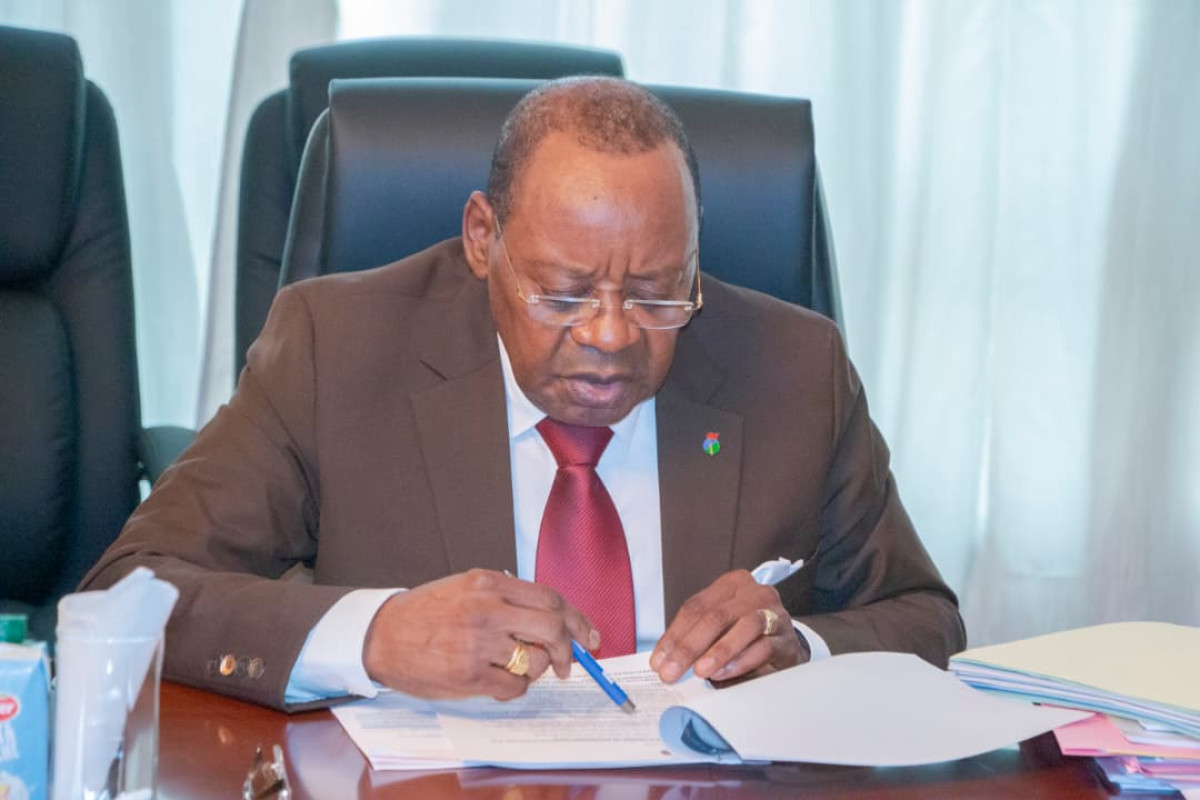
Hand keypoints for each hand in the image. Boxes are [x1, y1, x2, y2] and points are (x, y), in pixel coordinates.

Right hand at [362, 569, 599, 700]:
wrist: (381, 635)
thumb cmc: (427, 613)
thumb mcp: (467, 589)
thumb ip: (508, 599)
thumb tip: (557, 623)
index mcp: (488, 583)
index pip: (550, 599)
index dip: (577, 619)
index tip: (588, 635)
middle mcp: (485, 610)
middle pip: (552, 628)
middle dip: (568, 649)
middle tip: (569, 662)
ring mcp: (477, 644)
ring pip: (536, 662)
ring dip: (536, 670)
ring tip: (516, 667)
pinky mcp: (468, 676)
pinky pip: (514, 688)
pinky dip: (515, 688)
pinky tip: (497, 680)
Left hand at [650, 569, 808, 684]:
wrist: (784, 644)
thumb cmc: (745, 632)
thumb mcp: (719, 626)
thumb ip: (696, 636)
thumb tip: (666, 660)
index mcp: (731, 584)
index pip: (695, 607)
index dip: (674, 634)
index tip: (658, 659)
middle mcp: (754, 593)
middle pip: (716, 616)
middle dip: (689, 646)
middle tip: (671, 672)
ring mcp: (774, 613)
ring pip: (744, 626)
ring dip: (718, 651)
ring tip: (699, 671)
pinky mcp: (786, 638)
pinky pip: (763, 647)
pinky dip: (740, 662)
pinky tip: (723, 673)